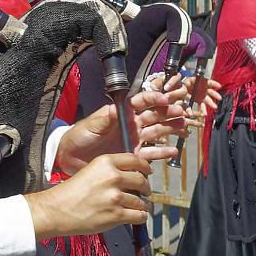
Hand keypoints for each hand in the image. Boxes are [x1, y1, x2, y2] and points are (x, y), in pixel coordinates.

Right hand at [26, 151, 153, 240]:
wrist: (56, 210)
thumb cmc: (71, 192)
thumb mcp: (91, 171)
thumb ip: (111, 170)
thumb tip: (133, 176)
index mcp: (105, 163)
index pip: (135, 160)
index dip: (145, 167)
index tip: (148, 172)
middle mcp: (112, 177)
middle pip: (142, 180)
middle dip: (146, 188)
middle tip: (144, 192)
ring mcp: (115, 197)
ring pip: (141, 201)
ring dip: (142, 205)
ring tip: (137, 207)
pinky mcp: (115, 215)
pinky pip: (139, 216)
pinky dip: (140, 217)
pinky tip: (136, 216)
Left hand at [53, 89, 185, 173]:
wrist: (72, 156)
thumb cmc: (80, 135)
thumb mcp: (91, 124)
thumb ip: (105, 118)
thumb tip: (114, 108)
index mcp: (122, 113)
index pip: (141, 101)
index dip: (153, 98)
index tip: (165, 99)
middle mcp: (131, 125)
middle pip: (154, 116)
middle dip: (168, 112)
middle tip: (181, 111)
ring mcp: (134, 139)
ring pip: (156, 132)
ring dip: (170, 128)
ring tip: (183, 125)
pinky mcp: (133, 155)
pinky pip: (150, 153)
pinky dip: (162, 152)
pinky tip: (173, 150)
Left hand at [185, 74, 222, 114]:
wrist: (185, 89)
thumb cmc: (188, 83)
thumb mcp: (187, 80)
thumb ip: (188, 81)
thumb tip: (188, 83)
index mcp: (203, 84)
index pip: (210, 83)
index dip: (215, 84)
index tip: (219, 86)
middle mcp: (205, 91)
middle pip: (211, 93)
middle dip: (215, 96)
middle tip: (218, 100)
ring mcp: (202, 96)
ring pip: (207, 101)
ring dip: (208, 106)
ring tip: (206, 113)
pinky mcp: (199, 101)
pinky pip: (200, 106)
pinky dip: (201, 110)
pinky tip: (202, 114)